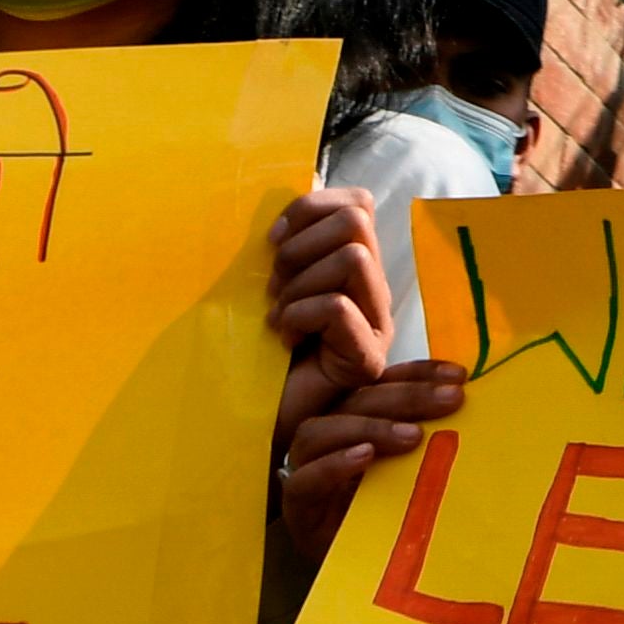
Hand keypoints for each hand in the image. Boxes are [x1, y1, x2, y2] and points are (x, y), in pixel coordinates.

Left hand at [269, 186, 391, 398]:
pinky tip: (284, 338)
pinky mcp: (367, 358)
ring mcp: (376, 325)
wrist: (247, 421)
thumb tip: (275, 209)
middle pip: (357, 220)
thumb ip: (281, 250)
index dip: (308, 209)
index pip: (357, 202)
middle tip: (275, 287)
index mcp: (353, 269)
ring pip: (353, 257)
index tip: (271, 244)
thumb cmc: (249, 353)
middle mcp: (373, 292)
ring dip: (300, 284)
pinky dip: (300, 315)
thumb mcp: (264, 287)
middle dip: (302, 245)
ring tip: (279, 316)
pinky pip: (339, 307)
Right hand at [275, 358, 467, 572]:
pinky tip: (364, 458)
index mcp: (361, 424)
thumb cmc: (406, 523)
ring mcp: (308, 472)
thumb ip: (439, 442)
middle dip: (405, 396)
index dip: (417, 374)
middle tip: (450, 401)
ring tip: (412, 437)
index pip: (381, 384)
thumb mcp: (427, 475)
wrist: (376, 580)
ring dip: (369, 427)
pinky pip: (304, 481)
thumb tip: (479, 408)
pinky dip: (333, 466)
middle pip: (354, 402)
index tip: (459, 376)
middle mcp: (331, 440)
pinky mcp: (298, 509)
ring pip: (321, 432)